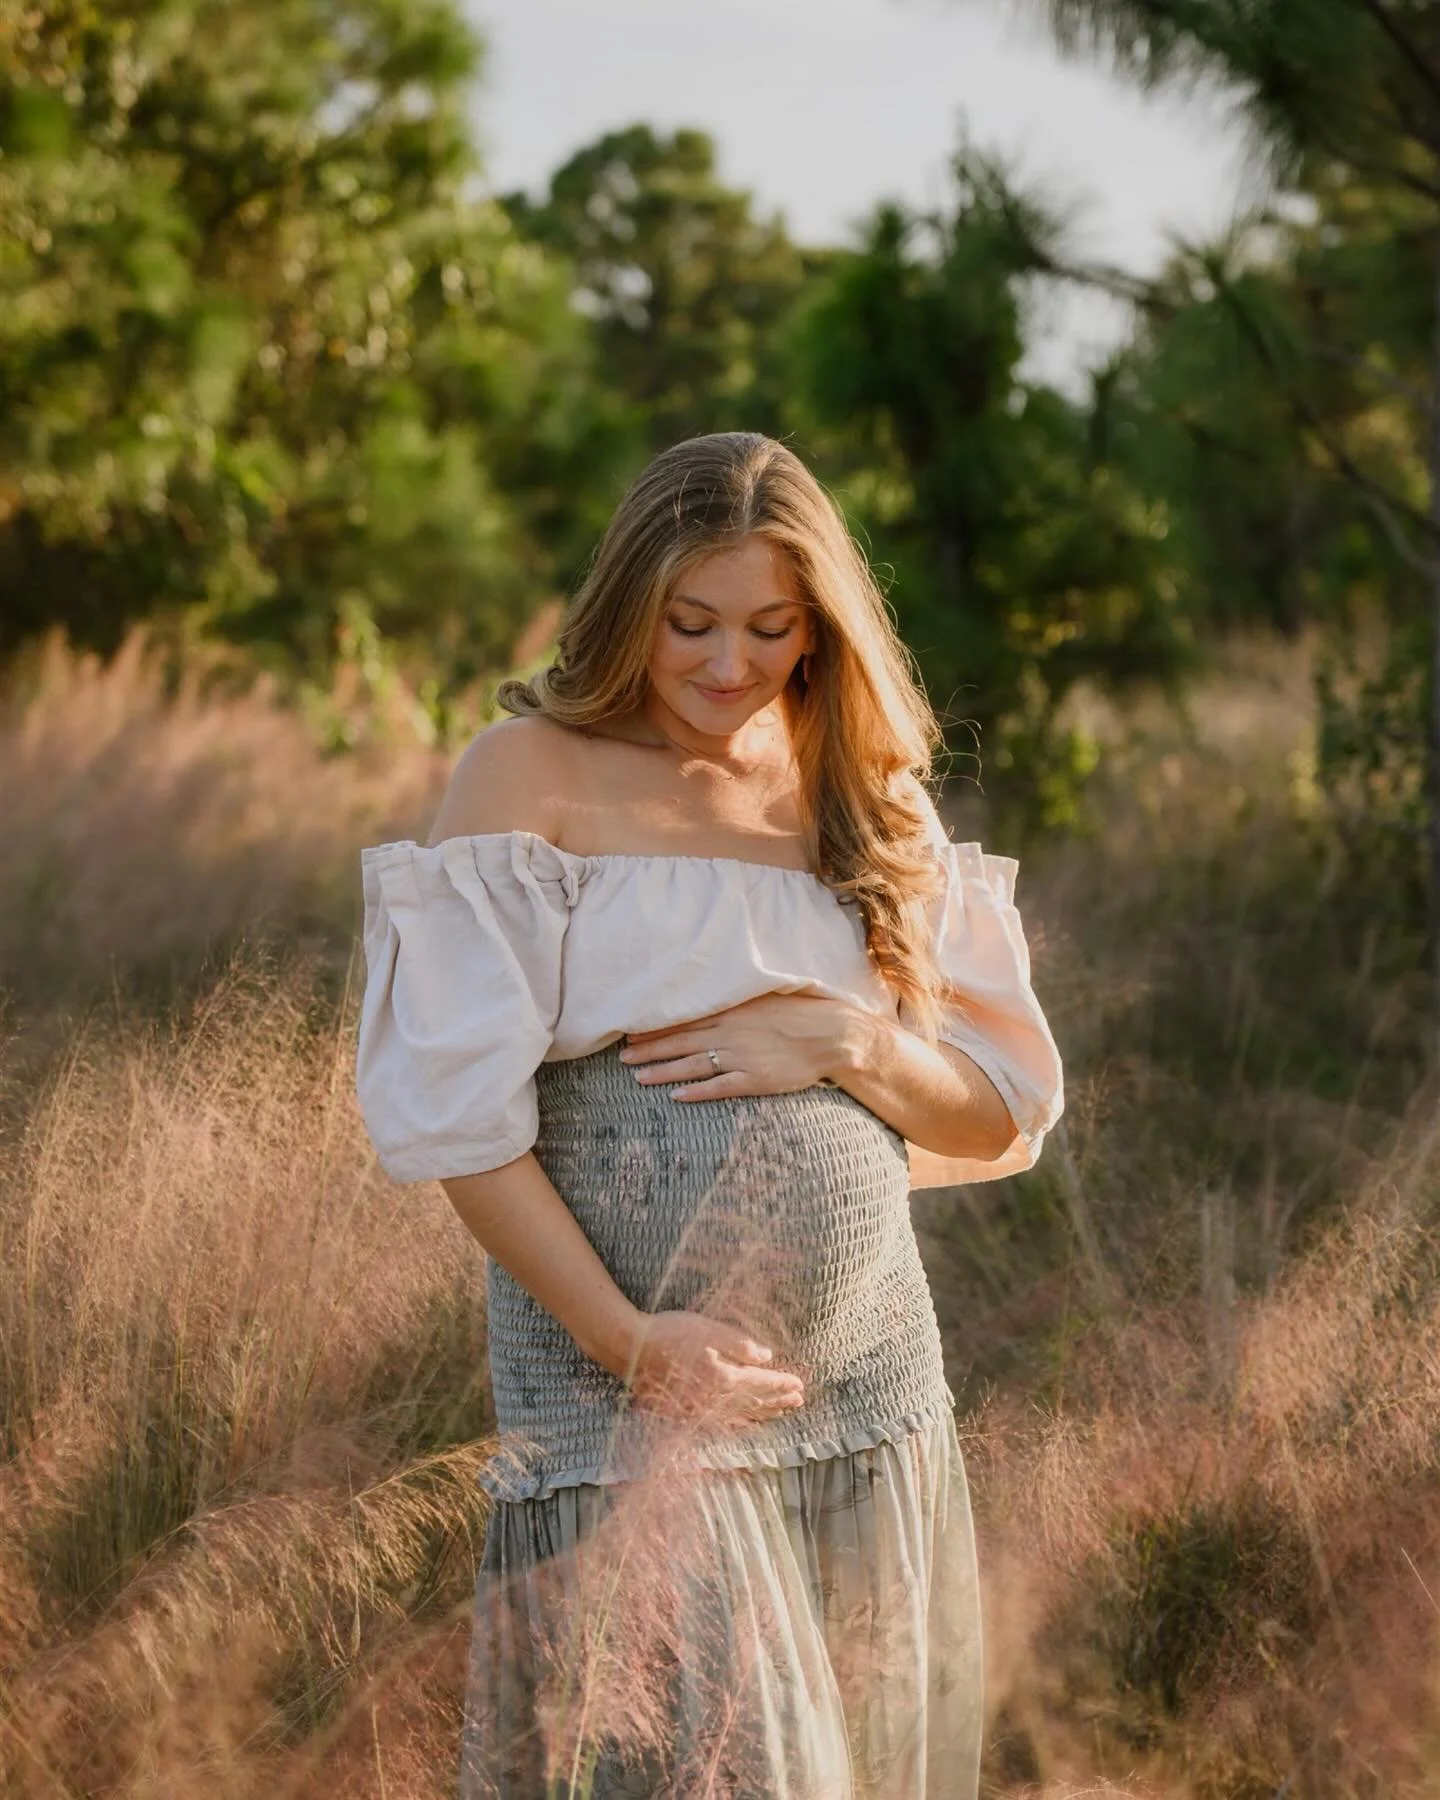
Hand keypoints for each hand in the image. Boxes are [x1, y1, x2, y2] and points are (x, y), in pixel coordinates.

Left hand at [617, 992, 867, 1099]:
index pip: (685, 1019)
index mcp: (733, 1010)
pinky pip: (719, 1087)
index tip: (631, 1032)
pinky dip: (696, 1092)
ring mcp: (742, 1057)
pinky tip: (676, 1096)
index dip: (656, 1027)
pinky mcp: (755, 1079)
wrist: (834, 1034)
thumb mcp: (766, 998)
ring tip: (638, 1077)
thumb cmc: (803, 1012)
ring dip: (663, 1071)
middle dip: (649, 1049)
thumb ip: (738, 1002)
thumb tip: (713, 1000)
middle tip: (622, 1056)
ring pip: (693, 1065)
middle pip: (681, 1042)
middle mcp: (731, 1032)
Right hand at [621, 1311, 806, 1426]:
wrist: (631, 1349)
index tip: (800, 1385)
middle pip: (756, 1404)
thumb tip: (767, 1357)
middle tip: (798, 1402)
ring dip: (764, 1414)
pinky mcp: (686, 1413)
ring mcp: (700, 1410)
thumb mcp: (710, 1330)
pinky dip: (740, 1423)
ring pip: (741, 1416)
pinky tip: (746, 1423)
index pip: (763, 1383)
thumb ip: (740, 1345)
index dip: (783, 1384)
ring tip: (780, 1413)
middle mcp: (716, 1400)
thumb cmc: (671, 1334)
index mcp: (725, 1378)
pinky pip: (722, 1423)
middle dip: (779, 1402)